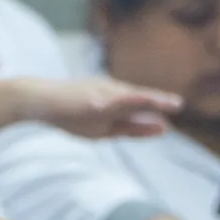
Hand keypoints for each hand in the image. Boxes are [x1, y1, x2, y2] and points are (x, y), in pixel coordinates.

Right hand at [16, 78, 179, 139]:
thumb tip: (160, 128)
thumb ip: (132, 127)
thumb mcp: (105, 127)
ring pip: (121, 96)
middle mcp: (109, 91)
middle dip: (156, 100)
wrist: (42, 101)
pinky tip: (105, 105)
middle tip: (177, 104)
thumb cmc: (73, 114)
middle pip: (136, 98)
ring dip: (139, 98)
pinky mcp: (81, 97)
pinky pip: (96, 101)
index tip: (177, 106)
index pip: (140, 105)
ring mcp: (96, 92)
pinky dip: (104, 102)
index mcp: (117, 99)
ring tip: (156, 101)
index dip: (158, 106)